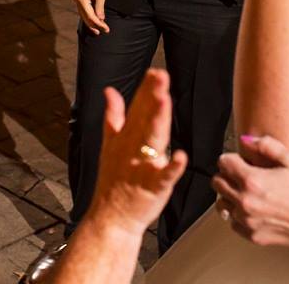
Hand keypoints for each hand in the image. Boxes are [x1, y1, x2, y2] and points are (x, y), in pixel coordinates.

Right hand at [74, 0, 108, 33]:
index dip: (98, 23)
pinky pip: (82, 10)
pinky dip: (88, 15)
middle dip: (94, 25)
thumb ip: (100, 7)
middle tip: (103, 31)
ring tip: (98, 29)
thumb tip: (101, 19)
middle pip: (85, 16)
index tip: (105, 28)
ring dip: (91, 22)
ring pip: (83, 14)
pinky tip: (94, 20)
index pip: (90, 15)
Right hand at [87, 69, 187, 235]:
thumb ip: (112, 116)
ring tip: (164, 101)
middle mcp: (133, 148)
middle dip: (153, 97)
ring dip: (158, 120)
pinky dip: (171, 166)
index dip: (146, 90)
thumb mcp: (108, 144)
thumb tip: (109, 90)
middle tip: (160, 77)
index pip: (137, 108)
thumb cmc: (113, 180)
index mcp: (126, 137)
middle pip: (145, 119)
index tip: (155, 71)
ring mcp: (143, 167)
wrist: (111, 217)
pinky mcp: (153, 187)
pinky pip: (164, 175)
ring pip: (153, 140)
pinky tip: (180, 156)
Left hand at [212, 135, 288, 249]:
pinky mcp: (253, 236)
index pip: (224, 163)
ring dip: (230, 195)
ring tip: (248, 192)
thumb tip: (245, 140)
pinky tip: (254, 208)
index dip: (232, 157)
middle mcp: (245, 202)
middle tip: (243, 174)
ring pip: (222, 203)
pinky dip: (238, 214)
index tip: (241, 159)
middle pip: (217, 182)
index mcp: (253, 180)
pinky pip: (232, 223)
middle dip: (227, 174)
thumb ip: (266, 145)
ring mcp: (248, 221)